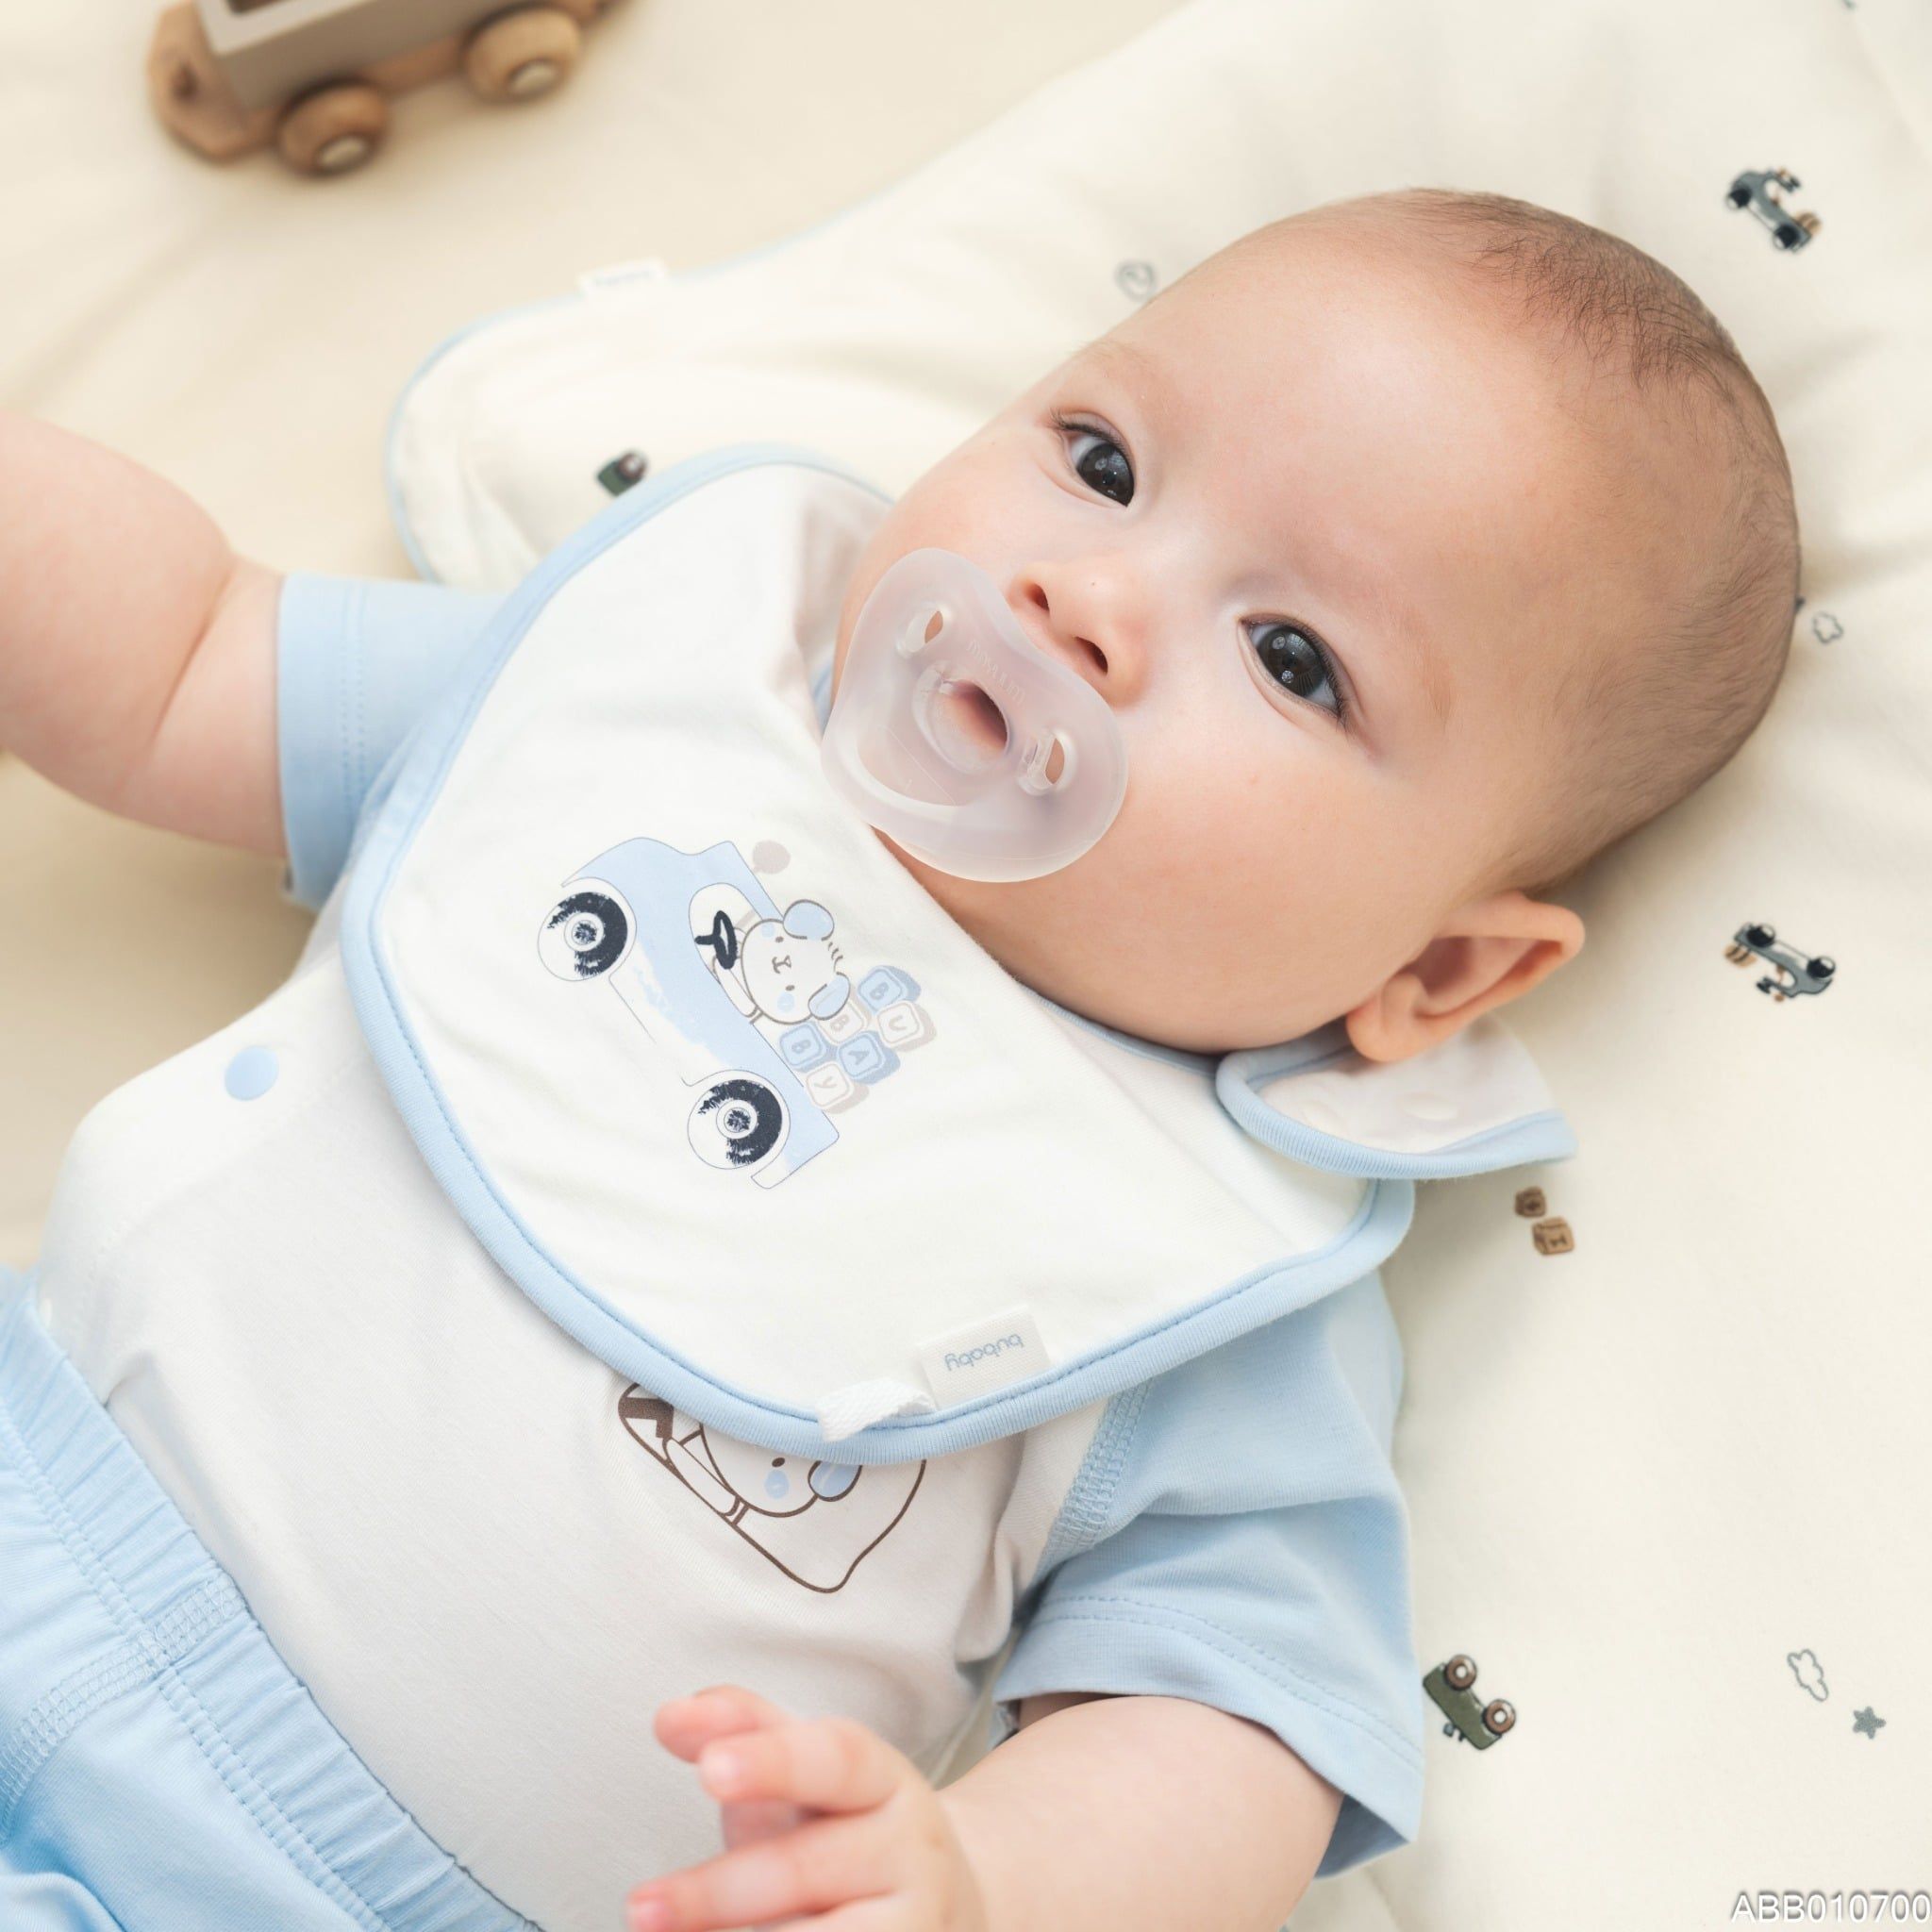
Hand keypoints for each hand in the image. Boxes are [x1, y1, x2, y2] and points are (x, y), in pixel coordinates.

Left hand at [628, 1685, 990, 1931]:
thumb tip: (669, 1717)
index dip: (772, 1761)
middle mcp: (909, 1850)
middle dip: (717, 1892)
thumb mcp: (806, 1772)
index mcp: (884, 1780)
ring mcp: (914, 1922)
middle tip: (641, 1906)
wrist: (939, 1905)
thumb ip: (742, 1730)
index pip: (833, 1759)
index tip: (709, 1770)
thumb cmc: (844, 1832)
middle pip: (807, 1868)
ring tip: (662, 1931)